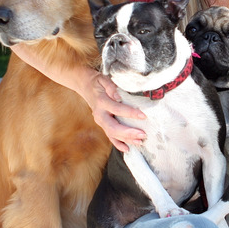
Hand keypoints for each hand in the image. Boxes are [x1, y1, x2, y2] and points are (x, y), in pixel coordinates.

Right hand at [11, 43, 145, 151]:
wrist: (85, 85)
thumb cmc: (97, 81)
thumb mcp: (103, 79)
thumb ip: (111, 86)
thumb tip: (118, 95)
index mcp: (101, 102)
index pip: (117, 109)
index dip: (130, 113)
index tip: (143, 116)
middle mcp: (100, 114)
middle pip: (114, 127)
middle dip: (129, 133)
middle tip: (143, 134)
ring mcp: (100, 121)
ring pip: (113, 134)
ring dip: (126, 140)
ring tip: (140, 142)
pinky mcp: (102, 124)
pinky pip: (110, 136)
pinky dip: (118, 144)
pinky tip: (127, 149)